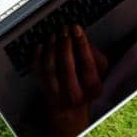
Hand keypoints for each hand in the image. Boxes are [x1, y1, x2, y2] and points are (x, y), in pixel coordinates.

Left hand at [30, 21, 109, 136]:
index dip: (81, 45)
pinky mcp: (44, 93)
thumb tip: (80, 38)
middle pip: (67, 67)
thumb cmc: (85, 83)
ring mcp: (58, 96)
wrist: (70, 108)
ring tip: (53, 35)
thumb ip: (94, 55)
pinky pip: (38, 73)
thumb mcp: (98, 71)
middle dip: (65, 45)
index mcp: (93, 88)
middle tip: (64, 29)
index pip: (87, 65)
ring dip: (51, 49)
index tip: (76, 28)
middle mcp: (76, 95)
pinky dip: (38, 57)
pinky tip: (41, 45)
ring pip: (51, 70)